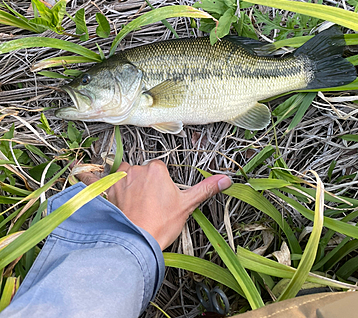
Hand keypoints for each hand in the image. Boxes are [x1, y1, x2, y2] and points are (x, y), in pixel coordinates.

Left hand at [77, 161, 231, 250]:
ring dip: (123, 183)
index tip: (160, 198)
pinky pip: (91, 177)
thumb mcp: (186, 206)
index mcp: (156, 169)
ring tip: (128, 203)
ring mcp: (118, 179)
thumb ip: (206, 189)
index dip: (159, 184)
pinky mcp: (103, 190)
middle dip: (143, 184)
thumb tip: (226, 179)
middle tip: (147, 205)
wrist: (136, 242)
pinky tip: (77, 170)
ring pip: (121, 174)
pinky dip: (84, 174)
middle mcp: (136, 169)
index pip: (158, 170)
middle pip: (141, 171)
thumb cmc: (160, 225)